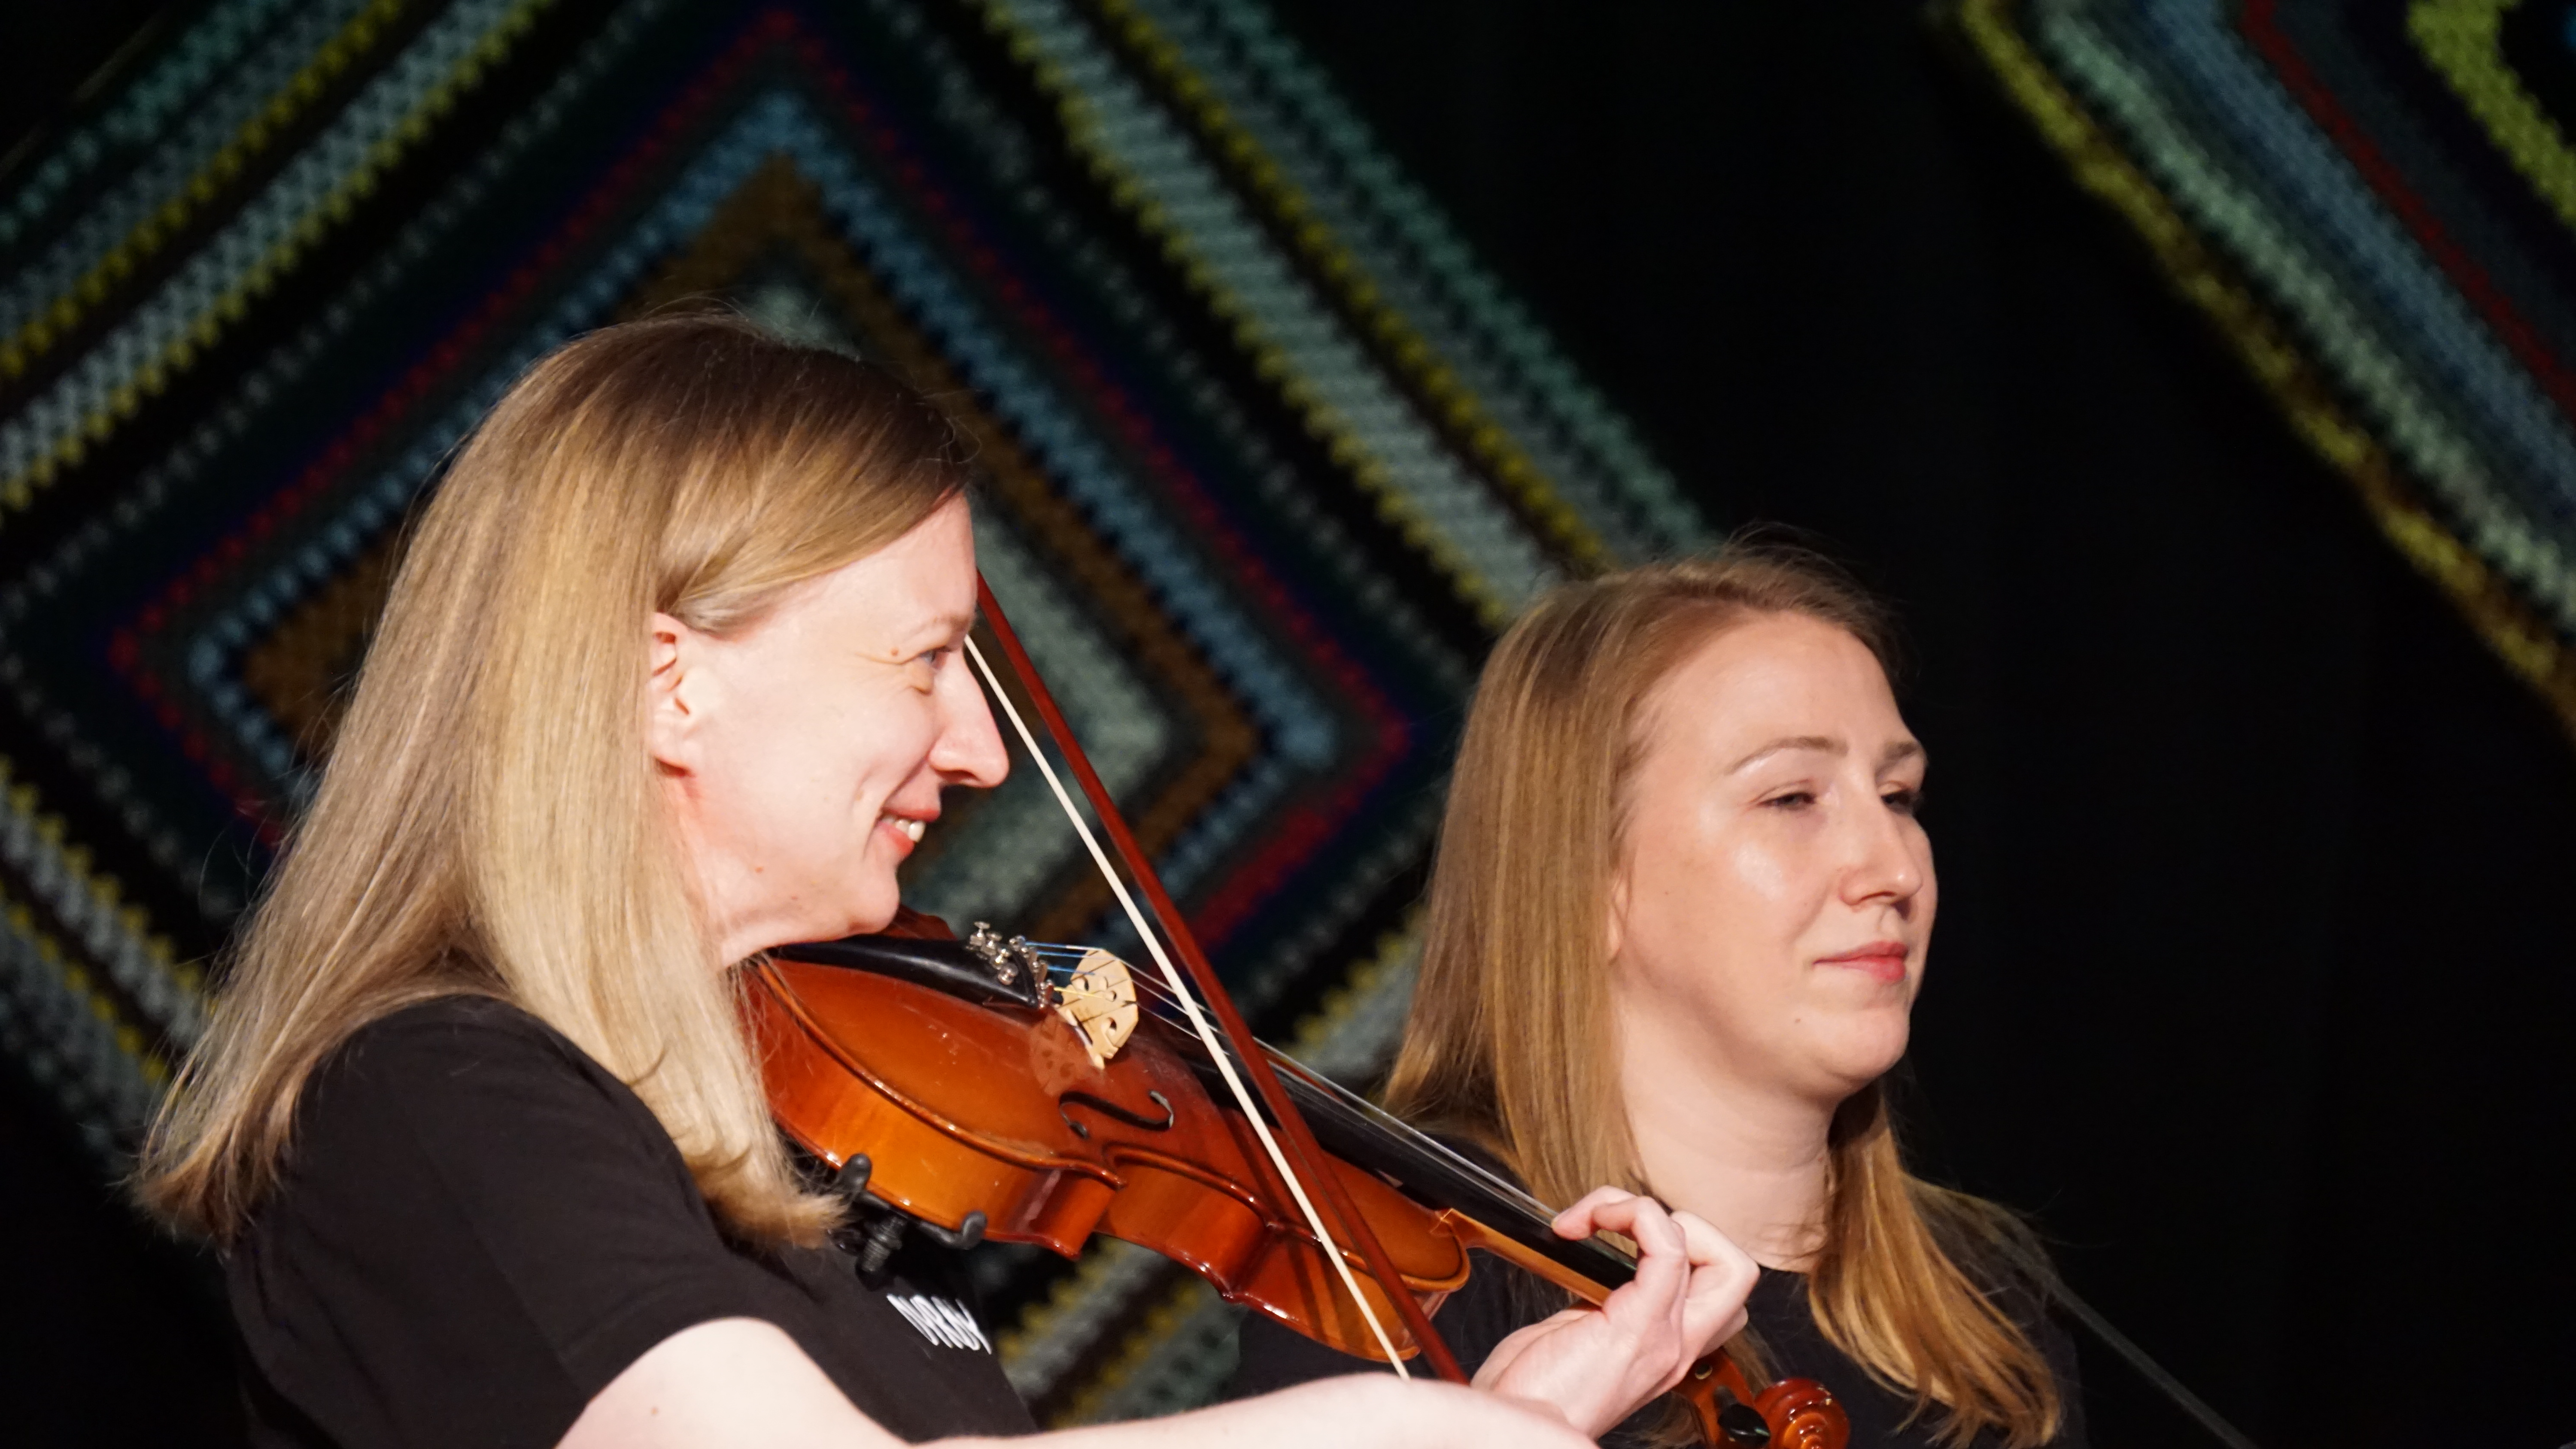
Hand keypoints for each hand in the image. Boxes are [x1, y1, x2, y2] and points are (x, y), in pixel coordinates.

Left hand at [1469, 1188, 1759, 1437]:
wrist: (1518, 1425)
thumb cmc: (1531, 1390)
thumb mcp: (1576, 1340)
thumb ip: (1599, 1307)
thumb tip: (1591, 1268)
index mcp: (1663, 1346)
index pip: (1714, 1286)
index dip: (1677, 1242)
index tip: (1614, 1234)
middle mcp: (1676, 1344)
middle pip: (1734, 1268)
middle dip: (1683, 1224)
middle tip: (1621, 1226)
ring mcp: (1664, 1337)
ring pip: (1703, 1245)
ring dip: (1641, 1210)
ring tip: (1594, 1219)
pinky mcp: (1638, 1327)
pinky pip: (1665, 1245)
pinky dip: (1630, 1213)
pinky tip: (1585, 1223)